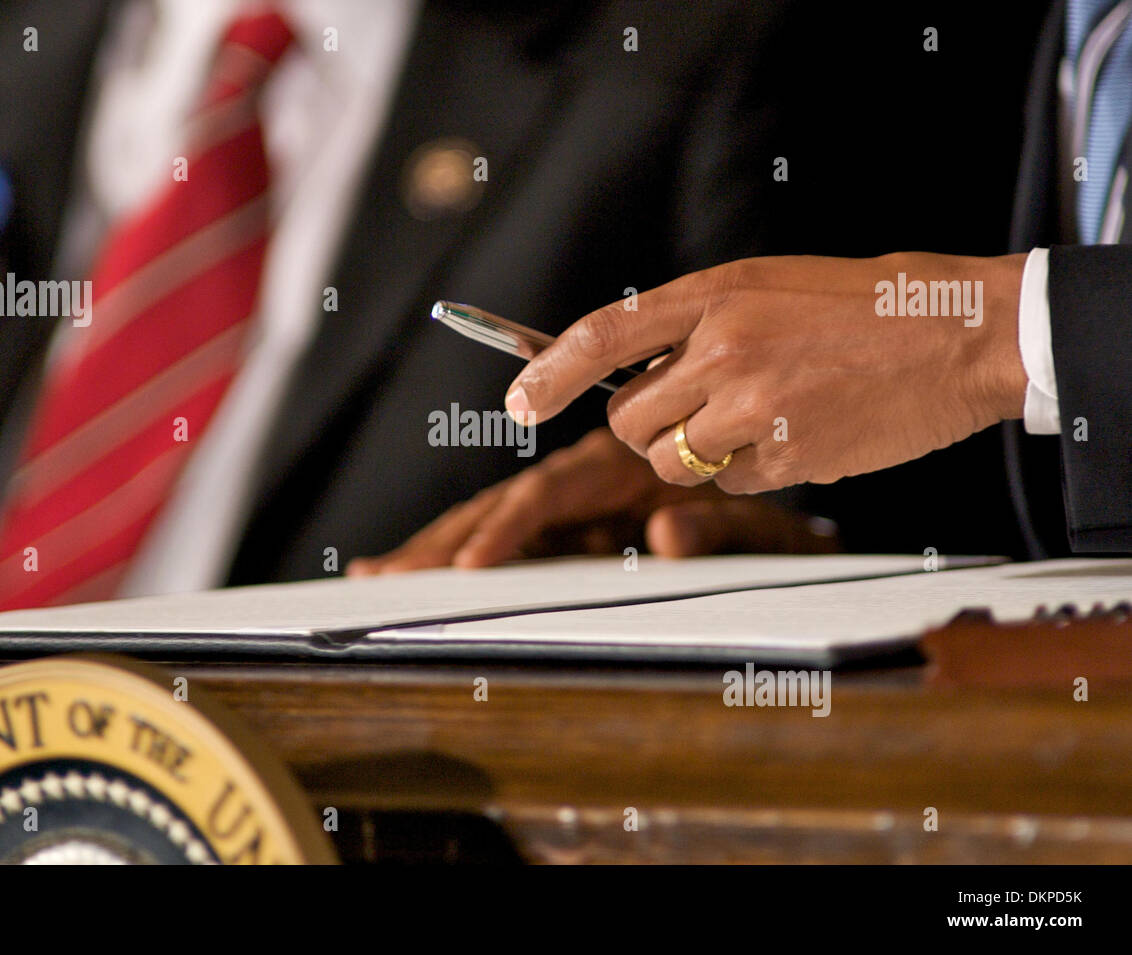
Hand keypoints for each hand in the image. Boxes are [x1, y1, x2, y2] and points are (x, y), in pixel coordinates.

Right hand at [346, 427, 837, 575]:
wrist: (820, 437)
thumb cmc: (791, 474)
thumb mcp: (769, 508)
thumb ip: (722, 523)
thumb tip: (664, 538)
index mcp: (627, 459)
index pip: (551, 493)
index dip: (508, 530)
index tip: (469, 568)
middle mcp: (596, 471)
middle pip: (506, 503)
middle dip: (445, 540)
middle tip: (384, 576)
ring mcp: (589, 494)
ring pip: (503, 512)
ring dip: (440, 540)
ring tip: (377, 568)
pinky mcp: (589, 515)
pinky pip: (524, 528)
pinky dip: (473, 539)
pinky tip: (429, 555)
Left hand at [503, 253, 1029, 492]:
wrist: (959, 332)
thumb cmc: (862, 307)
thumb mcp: (767, 287)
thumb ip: (696, 326)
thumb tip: (632, 380)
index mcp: (716, 295)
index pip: (603, 335)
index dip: (549, 373)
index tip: (517, 404)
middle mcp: (723, 349)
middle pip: (628, 422)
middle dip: (645, 431)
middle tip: (692, 415)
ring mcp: (753, 408)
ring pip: (671, 464)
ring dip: (695, 458)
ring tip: (758, 419)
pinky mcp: (787, 458)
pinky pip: (731, 485)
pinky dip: (751, 472)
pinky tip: (799, 433)